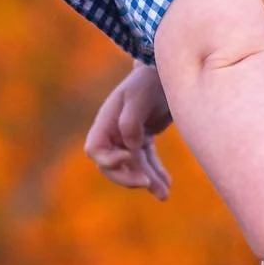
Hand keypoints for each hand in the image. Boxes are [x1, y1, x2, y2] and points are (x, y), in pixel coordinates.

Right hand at [84, 62, 172, 199]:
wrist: (168, 70)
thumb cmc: (150, 80)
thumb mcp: (140, 96)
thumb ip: (130, 121)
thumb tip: (130, 148)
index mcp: (106, 120)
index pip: (95, 150)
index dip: (109, 160)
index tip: (131, 157)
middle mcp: (114, 131)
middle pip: (112, 166)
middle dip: (130, 177)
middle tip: (148, 184)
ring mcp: (128, 136)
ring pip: (133, 167)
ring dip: (147, 181)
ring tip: (165, 194)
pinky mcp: (143, 139)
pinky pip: (147, 161)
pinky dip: (156, 174)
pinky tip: (167, 186)